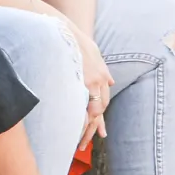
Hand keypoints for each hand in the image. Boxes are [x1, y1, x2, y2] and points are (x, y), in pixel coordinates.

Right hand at [72, 28, 113, 145]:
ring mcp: (88, 83)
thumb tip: (111, 81)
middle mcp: (99, 81)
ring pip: (91, 112)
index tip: (99, 131)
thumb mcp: (94, 52)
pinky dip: (79, 121)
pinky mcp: (78, 82)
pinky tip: (75, 132)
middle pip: (99, 111)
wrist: (63, 30)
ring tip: (81, 144)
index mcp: (102, 75)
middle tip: (86, 142)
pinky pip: (80, 107)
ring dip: (86, 130)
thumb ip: (102, 69)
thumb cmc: (76, 40)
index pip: (103, 103)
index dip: (100, 118)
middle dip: (93, 128)